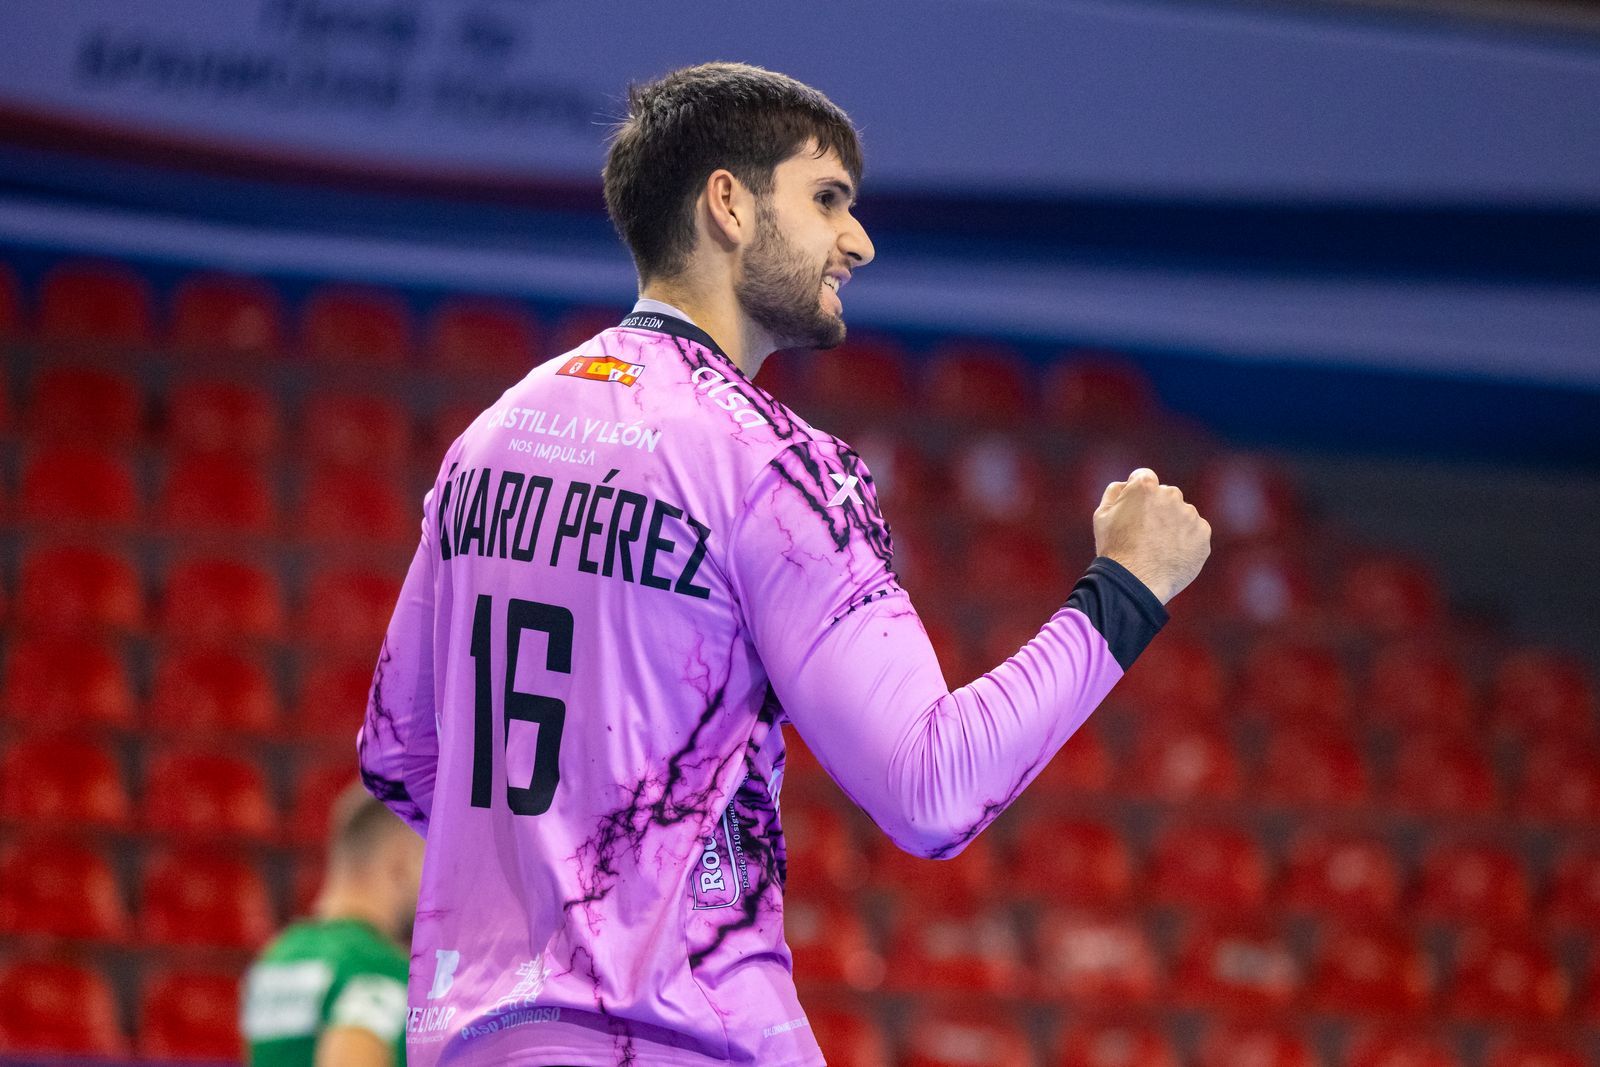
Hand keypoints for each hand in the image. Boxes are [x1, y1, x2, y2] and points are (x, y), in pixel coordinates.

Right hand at [1093, 468, 1210, 604]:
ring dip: (1173, 525)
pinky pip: (1196, 532)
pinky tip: (1171, 555)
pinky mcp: (1203, 534)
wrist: (1136, 582)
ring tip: (1158, 548)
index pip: (1144, 477)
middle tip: (1145, 534)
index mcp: (1145, 487)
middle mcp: (1171, 495)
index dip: (1137, 493)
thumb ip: (1115, 492)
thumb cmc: (1114, 549)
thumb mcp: (1102, 516)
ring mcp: (1190, 515)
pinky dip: (1187, 541)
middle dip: (1158, 509)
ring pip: (1182, 514)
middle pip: (1166, 495)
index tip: (1134, 510)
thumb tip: (1126, 484)